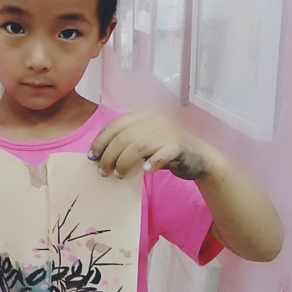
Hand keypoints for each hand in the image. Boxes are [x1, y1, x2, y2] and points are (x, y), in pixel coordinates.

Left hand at [89, 110, 210, 179]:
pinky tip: (146, 171)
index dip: (101, 140)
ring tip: (118, 174)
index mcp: (143, 116)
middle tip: (103, 172)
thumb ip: (125, 144)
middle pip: (124, 137)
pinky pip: (163, 154)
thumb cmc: (165, 150)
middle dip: (109, 156)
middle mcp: (154, 121)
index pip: (115, 125)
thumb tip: (98, 157)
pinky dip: (152, 163)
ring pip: (138, 146)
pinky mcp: (179, 147)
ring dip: (124, 162)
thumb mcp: (143, 143)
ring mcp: (168, 132)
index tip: (92, 156)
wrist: (199, 157)